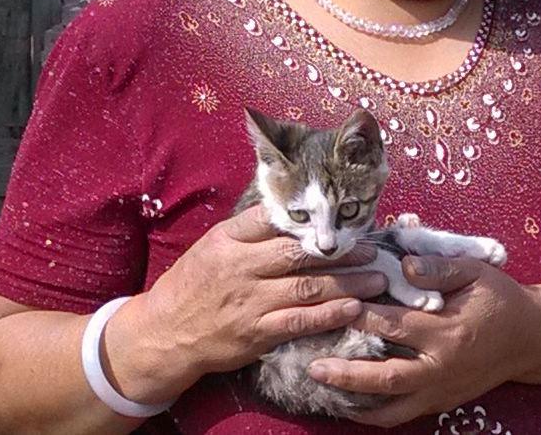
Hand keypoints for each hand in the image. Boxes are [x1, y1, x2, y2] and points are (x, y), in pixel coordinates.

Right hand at [102, 205, 384, 403]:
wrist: (164, 332)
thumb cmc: (194, 282)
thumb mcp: (215, 244)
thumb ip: (250, 227)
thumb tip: (291, 206)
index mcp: (230, 239)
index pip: (273, 218)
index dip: (311, 215)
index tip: (341, 212)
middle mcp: (241, 267)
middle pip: (298, 252)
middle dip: (340, 249)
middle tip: (372, 246)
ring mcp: (250, 302)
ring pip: (306, 288)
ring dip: (346, 282)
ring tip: (376, 276)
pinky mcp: (257, 333)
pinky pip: (299, 322)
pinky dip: (329, 315)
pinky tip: (353, 308)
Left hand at [306, 254, 540, 427]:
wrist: (531, 337)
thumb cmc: (498, 297)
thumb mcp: (473, 270)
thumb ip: (438, 266)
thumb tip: (403, 262)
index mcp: (447, 330)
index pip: (393, 325)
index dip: (360, 315)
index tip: (331, 305)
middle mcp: (441, 367)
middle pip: (385, 377)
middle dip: (346, 373)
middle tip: (312, 364)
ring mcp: (440, 390)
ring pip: (390, 407)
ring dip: (353, 400)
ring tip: (321, 387)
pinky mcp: (442, 403)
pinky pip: (402, 415)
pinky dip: (374, 414)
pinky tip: (349, 404)